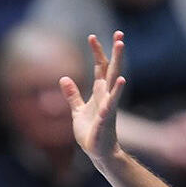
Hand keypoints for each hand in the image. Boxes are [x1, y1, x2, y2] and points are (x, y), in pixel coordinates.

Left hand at [59, 31, 126, 163]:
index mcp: (99, 93)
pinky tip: (120, 81)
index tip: (92, 36)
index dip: (97, 52)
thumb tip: (64, 78)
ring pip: (114, 82)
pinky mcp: (106, 119)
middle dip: (115, 52)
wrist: (98, 152)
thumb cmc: (90, 131)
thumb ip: (72, 95)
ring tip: (121, 48)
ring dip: (118, 65)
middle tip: (120, 34)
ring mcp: (108, 107)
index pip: (100, 68)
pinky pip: (111, 103)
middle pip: (111, 70)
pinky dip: (115, 93)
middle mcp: (106, 97)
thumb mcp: (77, 110)